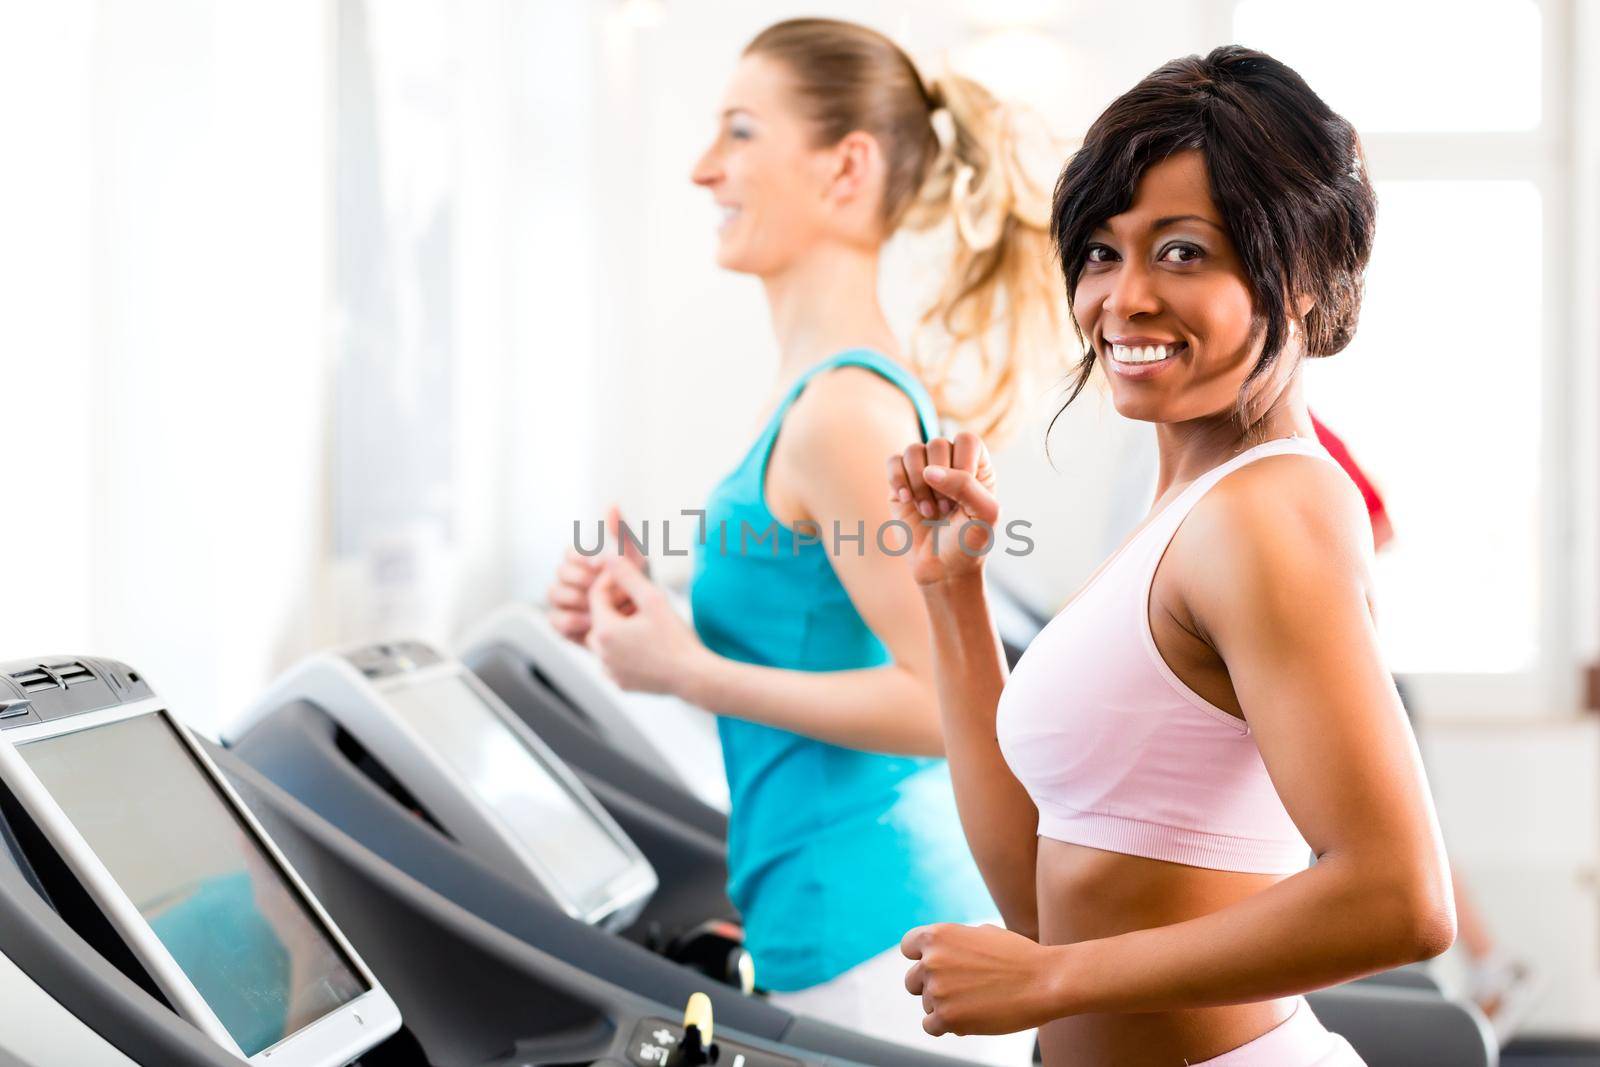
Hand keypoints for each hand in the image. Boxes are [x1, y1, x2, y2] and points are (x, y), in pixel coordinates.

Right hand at [547, 505, 647, 642]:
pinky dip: (572, 620)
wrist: (645, 624)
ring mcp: (564, 603)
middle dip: (581, 579)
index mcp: (582, 562)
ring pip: (554, 594)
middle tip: (602, 587)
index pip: (569, 554)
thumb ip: (622, 533)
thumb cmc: (639, 587)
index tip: (600, 565)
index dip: (582, 559)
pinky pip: (555, 620)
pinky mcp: (564, 626)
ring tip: (599, 605)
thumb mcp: (634, 559)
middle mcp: (569, 581)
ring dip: (576, 598)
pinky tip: (592, 622)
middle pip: (560, 573)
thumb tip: (612, 503)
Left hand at [586, 556, 707, 695]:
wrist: (693, 677)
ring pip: (605, 642)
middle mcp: (601, 654)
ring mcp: (610, 671)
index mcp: (604, 631)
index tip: (629, 578)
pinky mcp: (620, 683)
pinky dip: (623, 652)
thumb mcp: (653, 600)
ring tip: (644, 623)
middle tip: (639, 601)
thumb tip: (609, 555)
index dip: (611, 582)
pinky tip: (645, 646)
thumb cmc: (675, 639)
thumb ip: (628, 576)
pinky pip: (614, 662)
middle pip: (598, 619)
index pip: (596, 596)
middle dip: (614, 607)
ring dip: (618, 630)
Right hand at [886, 432, 999, 586]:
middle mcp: (950, 464)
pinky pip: (893, 461)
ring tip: (928, 511)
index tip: (964, 496)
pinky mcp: (900, 483)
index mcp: (976, 466)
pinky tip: (907, 501)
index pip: (967, 441)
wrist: (942, 570)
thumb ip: (965, 485)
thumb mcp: (984, 515)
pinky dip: (898, 480)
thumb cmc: (969, 543)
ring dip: (919, 484)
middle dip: (940, 482)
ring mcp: (923, 472)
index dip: (962, 464)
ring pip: (913, 451)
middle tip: (945, 510)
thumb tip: (929, 471)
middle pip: (937, 444)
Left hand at [901, 922, 1066, 1036]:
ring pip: (926, 1005)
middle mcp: (932, 961)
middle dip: (931, 987)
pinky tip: (968, 1020)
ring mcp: (938, 990)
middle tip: (959, 991)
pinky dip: (946, 1026)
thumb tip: (936, 954)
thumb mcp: (982, 934)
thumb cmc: (1019, 957)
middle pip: (912, 981)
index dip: (920, 958)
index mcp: (938, 935)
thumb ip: (955, 943)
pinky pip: (930, 1026)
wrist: (1045, 981)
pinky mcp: (948, 1018)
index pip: (908, 947)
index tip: (935, 967)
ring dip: (944, 1007)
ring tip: (975, 1003)